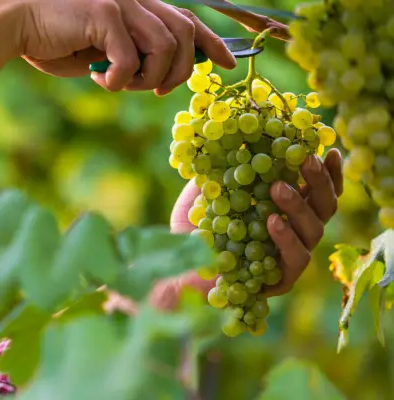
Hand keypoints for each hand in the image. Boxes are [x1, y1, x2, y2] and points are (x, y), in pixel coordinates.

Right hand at [18, 0, 236, 94]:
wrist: (16, 26)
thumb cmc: (57, 42)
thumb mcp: (104, 52)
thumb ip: (135, 56)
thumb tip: (161, 75)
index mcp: (138, 4)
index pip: (187, 19)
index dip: (213, 42)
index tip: (229, 64)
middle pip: (185, 35)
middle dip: (180, 72)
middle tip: (157, 92)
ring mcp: (122, 1)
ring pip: (165, 47)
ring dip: (148, 79)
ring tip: (122, 85)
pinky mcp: (104, 13)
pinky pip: (130, 59)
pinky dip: (117, 81)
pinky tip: (99, 80)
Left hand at [149, 149, 343, 309]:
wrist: (177, 263)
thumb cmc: (194, 225)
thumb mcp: (210, 189)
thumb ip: (228, 166)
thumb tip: (240, 131)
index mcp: (286, 209)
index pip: (320, 190)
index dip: (329, 172)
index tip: (330, 150)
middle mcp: (295, 231)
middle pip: (325, 207)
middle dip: (318, 181)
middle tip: (305, 159)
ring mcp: (291, 256)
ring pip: (313, 231)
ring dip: (298, 206)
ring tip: (278, 188)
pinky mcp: (281, 280)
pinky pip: (295, 259)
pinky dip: (285, 238)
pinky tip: (272, 221)